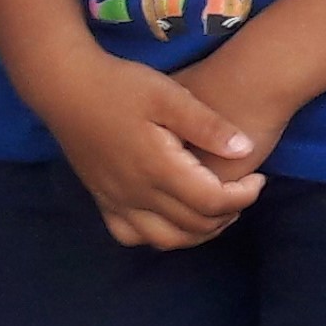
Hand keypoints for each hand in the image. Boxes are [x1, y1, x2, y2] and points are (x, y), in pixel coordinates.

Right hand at [37, 53, 265, 247]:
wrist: (66, 87)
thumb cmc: (122, 86)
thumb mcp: (171, 96)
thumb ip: (208, 126)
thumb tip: (246, 150)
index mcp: (157, 169)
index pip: (211, 203)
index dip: (243, 197)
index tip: (258, 178)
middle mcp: (136, 193)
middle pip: (193, 225)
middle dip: (228, 214)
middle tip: (244, 191)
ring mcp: (115, 200)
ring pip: (163, 239)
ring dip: (198, 232)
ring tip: (218, 207)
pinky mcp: (101, 198)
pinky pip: (130, 235)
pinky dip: (159, 235)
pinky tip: (174, 215)